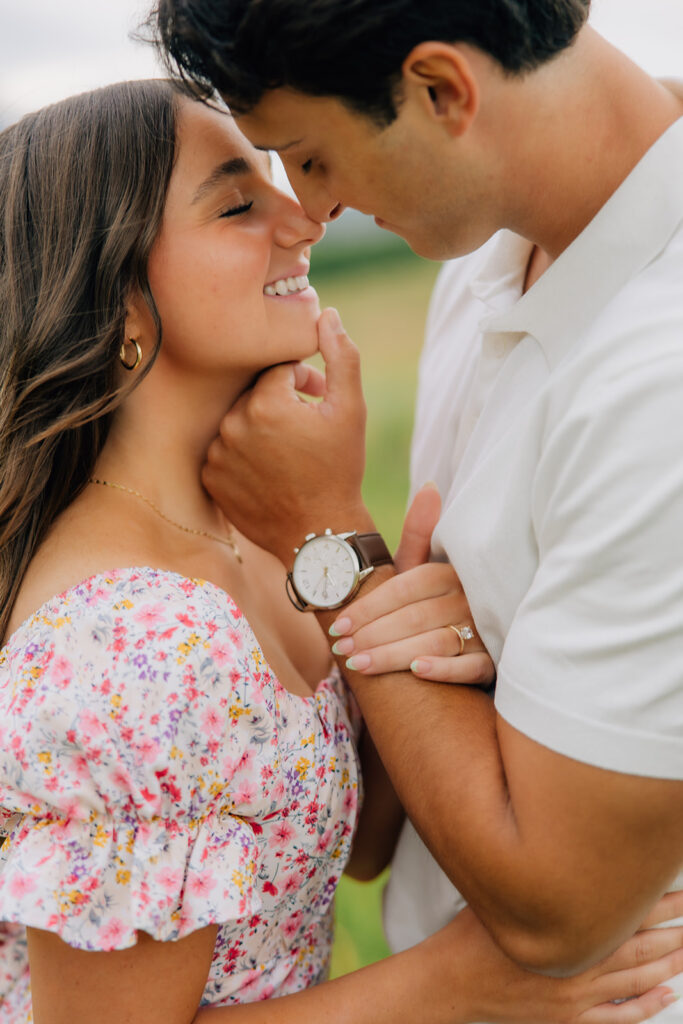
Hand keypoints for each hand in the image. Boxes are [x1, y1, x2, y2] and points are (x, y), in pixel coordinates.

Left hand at [202, 308, 371, 563]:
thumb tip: (325, 313)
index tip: (319, 404)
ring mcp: (216, 454)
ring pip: (239, 421)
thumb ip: (341, 355)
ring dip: (261, 428)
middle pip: (255, 394)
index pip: (278, 371)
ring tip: (288, 452)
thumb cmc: (340, 470)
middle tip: (307, 429)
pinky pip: (224, 450)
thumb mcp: (352, 410)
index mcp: (265, 402)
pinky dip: (242, 454)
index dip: (304, 383)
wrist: (319, 534)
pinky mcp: (210, 478)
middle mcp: (232, 425)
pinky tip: (268, 471)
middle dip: (282, 403)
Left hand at [329, 485, 495, 685]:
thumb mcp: (424, 567)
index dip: (370, 607)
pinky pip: (472, 668)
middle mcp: (470, 598)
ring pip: (437, 642)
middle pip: (416, 617)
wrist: (474, 634)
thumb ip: (420, 532)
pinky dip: (445, 669)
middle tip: (342, 649)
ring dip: (395, 654)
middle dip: (373, 634)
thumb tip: (431, 486)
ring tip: (360, 664)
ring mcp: (483, 631)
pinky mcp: (492, 662)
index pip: (406, 588)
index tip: (338, 625)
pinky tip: (417, 672)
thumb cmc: (435, 598)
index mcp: (451, 572)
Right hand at [434, 895, 682, 1023]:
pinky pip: (620, 1017)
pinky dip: (647, 1006)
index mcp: (562, 931)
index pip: (624, 913)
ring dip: (668, 964)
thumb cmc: (470, 936)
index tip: (680, 888)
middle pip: (640, 946)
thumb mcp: (500, 895)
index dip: (657, 901)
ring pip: (638, 980)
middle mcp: (577, 966)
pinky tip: (667, 994)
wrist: (450, 985)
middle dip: (673, 929)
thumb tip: (549, 843)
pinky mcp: (569, 1019)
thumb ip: (530, 877)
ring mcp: (576, 997)